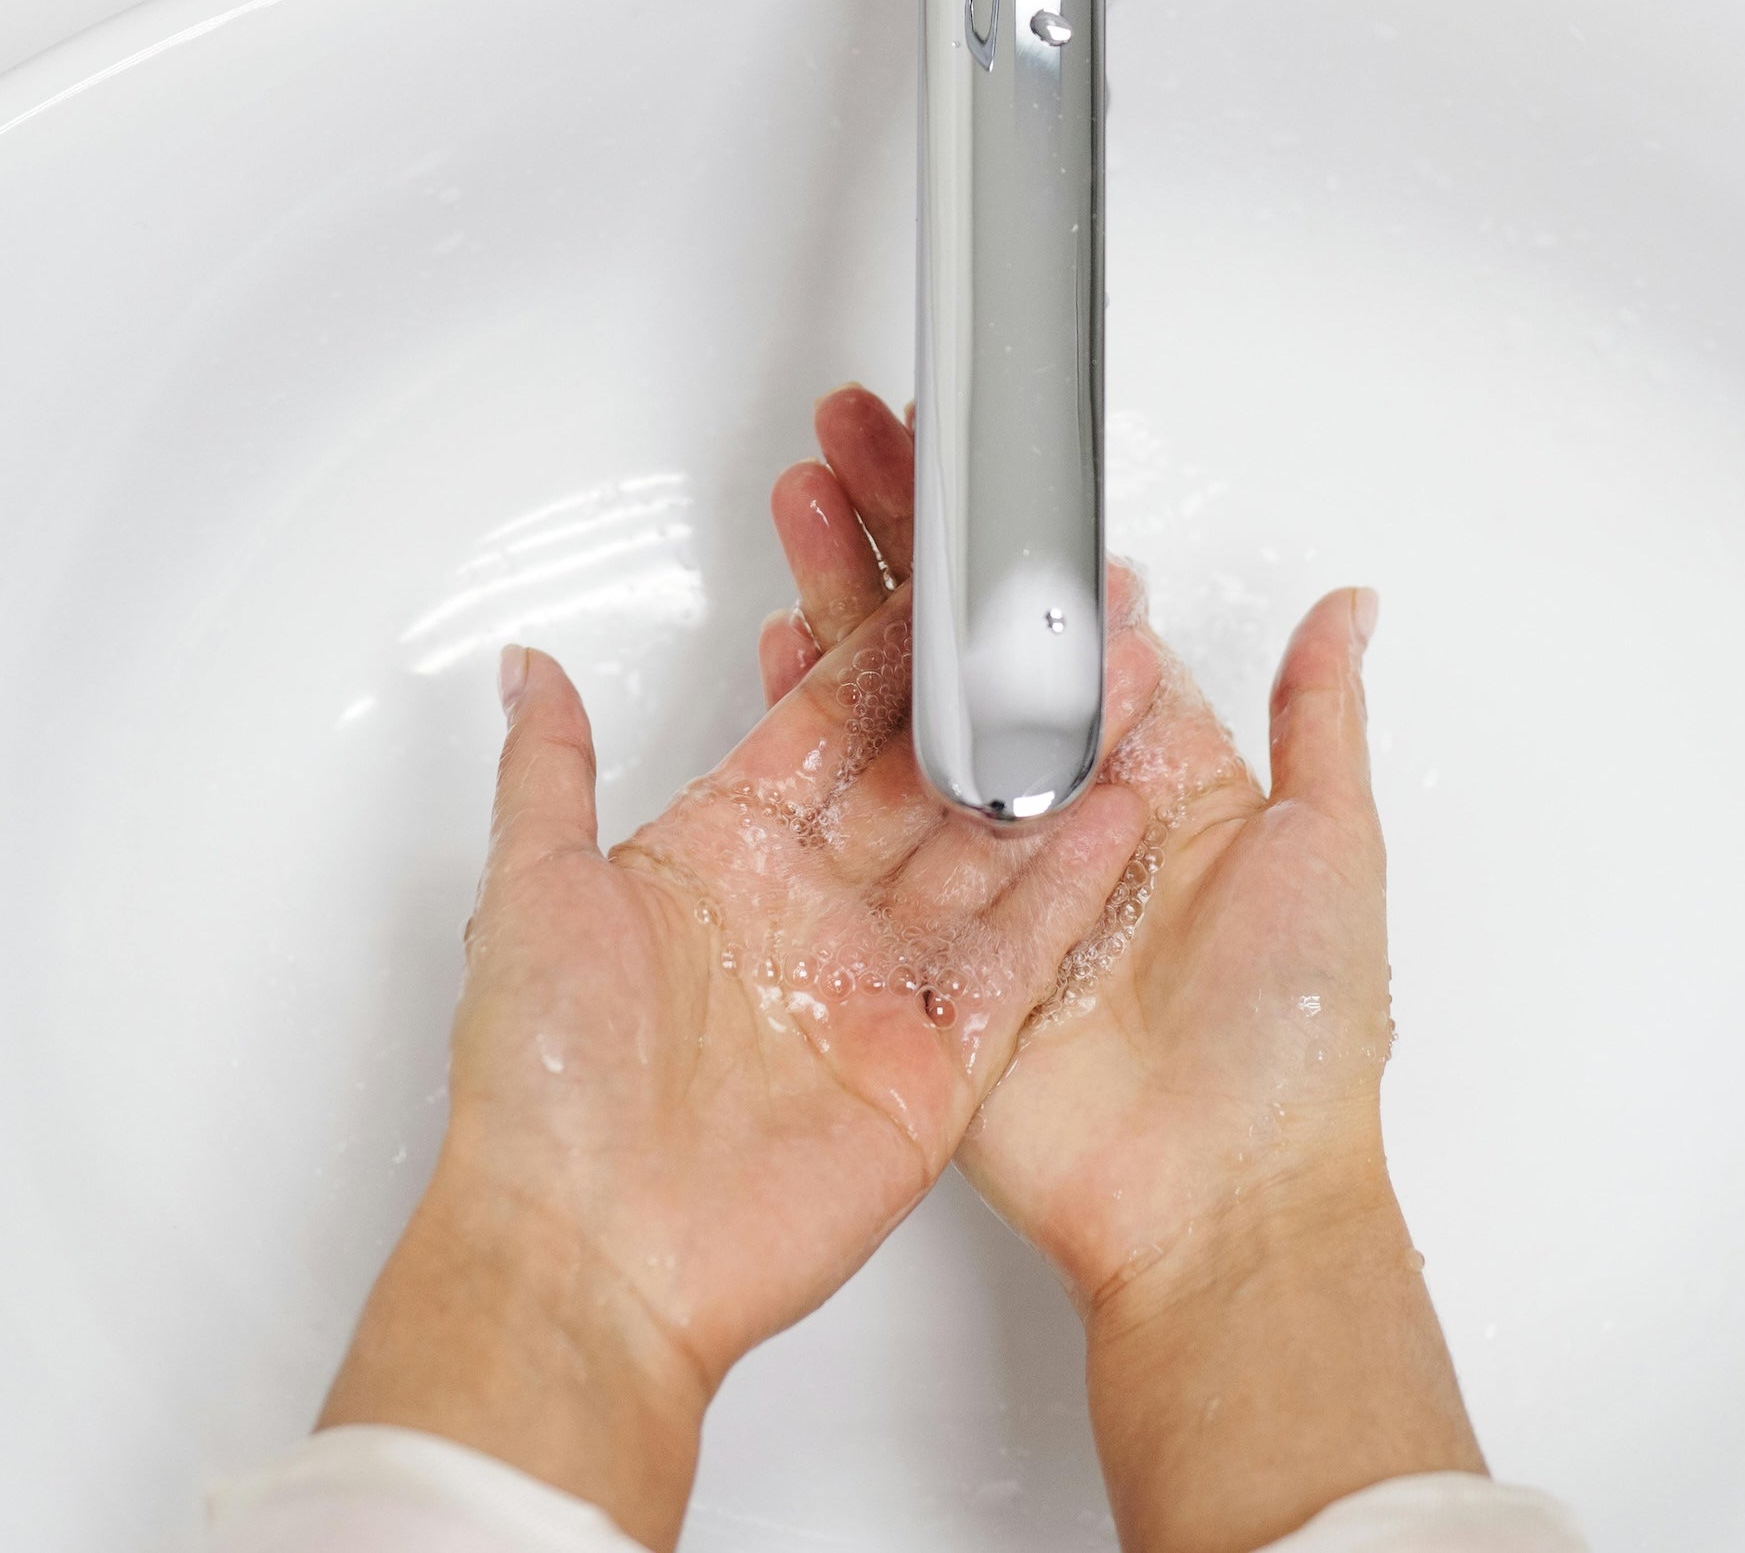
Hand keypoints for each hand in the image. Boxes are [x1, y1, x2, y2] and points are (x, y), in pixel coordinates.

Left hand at [323, 591, 1155, 1550]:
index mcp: (723, 857)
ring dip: (1049, 774)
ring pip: (986, 852)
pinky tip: (1119, 816)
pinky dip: (1072, 888)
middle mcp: (808, 913)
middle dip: (992, 700)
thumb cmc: (544, 1093)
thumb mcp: (531, 892)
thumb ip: (548, 770)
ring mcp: (876, 985)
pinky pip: (1018, 958)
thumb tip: (526, 672)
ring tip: (1116, 692)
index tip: (943, 582)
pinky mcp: (934, 1064)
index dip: (887, 653)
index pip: (825, 723)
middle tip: (1056, 626)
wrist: (587, 1261)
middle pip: (922, 777)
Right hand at [767, 388, 1485, 1552]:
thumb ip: (1319, 717)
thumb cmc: (1294, 1038)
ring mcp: (979, 858)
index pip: (1064, 618)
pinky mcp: (918, 927)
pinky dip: (814, 720)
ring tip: (812, 496)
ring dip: (854, 593)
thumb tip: (1350, 607)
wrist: (1219, 1195)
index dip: (1013, 536)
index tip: (971, 451)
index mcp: (1152, 768)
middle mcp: (1057, 800)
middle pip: (966, 637)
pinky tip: (787, 642)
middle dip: (915, 532)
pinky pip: (853, 807)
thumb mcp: (1334, 846)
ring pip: (899, 697)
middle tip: (866, 435)